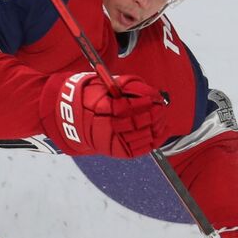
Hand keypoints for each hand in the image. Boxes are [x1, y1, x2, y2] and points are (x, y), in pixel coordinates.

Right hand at [40, 71, 166, 157]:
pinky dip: (156, 139)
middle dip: (155, 114)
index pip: (129, 107)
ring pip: (143, 136)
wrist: (74, 121)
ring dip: (157, 126)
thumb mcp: (105, 86)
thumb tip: (152, 93)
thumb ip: (128, 86)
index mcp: (101, 109)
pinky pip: (142, 148)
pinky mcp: (119, 152)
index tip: (154, 97)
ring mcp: (113, 141)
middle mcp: (107, 127)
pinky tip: (163, 130)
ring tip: (161, 117)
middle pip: (139, 122)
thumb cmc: (93, 99)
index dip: (145, 102)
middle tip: (161, 107)